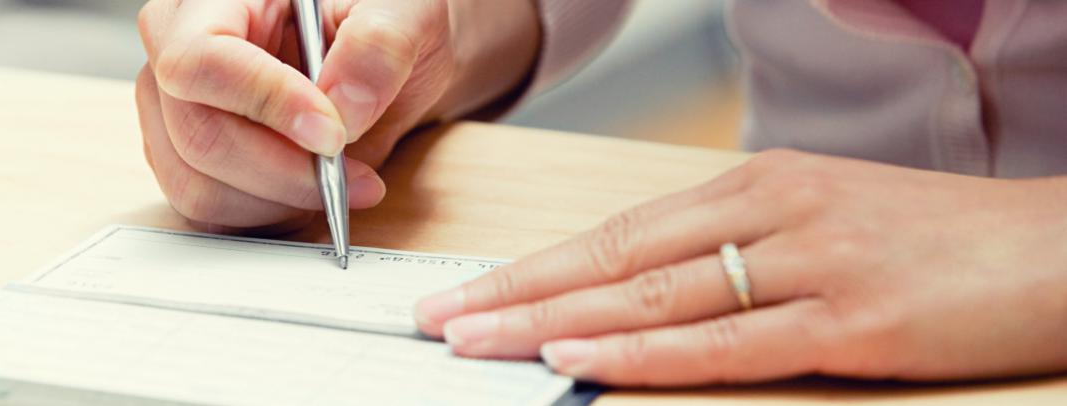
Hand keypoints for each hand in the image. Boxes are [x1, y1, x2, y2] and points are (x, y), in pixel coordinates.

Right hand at [134, 0, 538, 230]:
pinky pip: (209, 213)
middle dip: (284, 172)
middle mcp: (179, 53)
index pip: (203, 58)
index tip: (332, 135)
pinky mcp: (190, 162)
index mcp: (218, 0)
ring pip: (198, 187)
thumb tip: (344, 108)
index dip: (265, 103)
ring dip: (279, 202)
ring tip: (341, 182)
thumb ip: (378, 47)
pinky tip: (311, 195)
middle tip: (351, 176)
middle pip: (199, 135)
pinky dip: (267, 218)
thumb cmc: (383, 24)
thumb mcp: (402, 15)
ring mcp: (176, 113)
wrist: (384, 62)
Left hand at [414, 150, 1066, 385]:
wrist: (1058, 246)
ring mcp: (807, 263)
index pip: (614, 229)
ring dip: (552, 322)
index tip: (469, 289)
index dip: (532, 264)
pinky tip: (583, 364)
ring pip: (650, 297)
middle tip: (440, 318)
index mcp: (755, 184)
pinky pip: (723, 343)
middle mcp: (767, 211)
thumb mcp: (821, 221)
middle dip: (514, 292)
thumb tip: (643, 290)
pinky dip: (643, 355)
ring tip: (479, 341)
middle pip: (611, 258)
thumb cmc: (936, 239)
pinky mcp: (850, 319)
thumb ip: (733, 248)